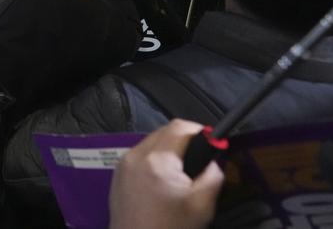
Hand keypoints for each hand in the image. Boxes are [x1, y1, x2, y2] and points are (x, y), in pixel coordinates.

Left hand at [108, 119, 224, 228]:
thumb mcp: (201, 205)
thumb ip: (213, 176)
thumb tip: (214, 160)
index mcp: (156, 160)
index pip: (179, 127)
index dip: (200, 130)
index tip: (213, 143)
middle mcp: (134, 156)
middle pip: (163, 132)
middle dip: (184, 139)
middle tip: (201, 157)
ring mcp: (122, 165)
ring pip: (150, 143)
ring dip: (168, 149)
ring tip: (184, 170)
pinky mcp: (117, 176)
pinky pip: (139, 156)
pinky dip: (154, 159)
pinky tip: (165, 178)